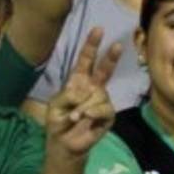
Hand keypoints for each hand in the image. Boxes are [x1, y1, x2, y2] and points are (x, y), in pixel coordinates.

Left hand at [44, 26, 120, 158]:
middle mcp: (93, 88)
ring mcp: (102, 101)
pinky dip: (92, 113)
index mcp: (79, 81)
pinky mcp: (108, 115)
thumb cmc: (58, 121)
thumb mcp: (55, 105)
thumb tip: (85, 92)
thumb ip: (68, 94)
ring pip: (99, 95)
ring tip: (75, 116)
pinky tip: (84, 118)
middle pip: (104, 69)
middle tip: (118, 45)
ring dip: (85, 106)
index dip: (91, 45)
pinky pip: (104, 108)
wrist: (64, 144)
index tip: (98, 29)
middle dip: (110, 57)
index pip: (86, 60)